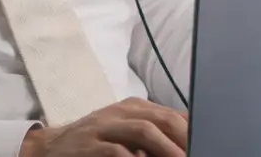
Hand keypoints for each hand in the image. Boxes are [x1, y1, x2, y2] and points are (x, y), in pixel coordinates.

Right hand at [19, 98, 188, 156]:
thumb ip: (152, 135)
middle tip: (202, 151)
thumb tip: (189, 142)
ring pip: (143, 130)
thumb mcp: (124, 134)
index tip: (210, 142)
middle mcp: (120, 112)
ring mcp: (103, 126)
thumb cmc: (95, 143)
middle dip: (185, 137)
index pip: (171, 114)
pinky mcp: (88, 144)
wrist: (50, 148)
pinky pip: (115, 150)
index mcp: (134, 108)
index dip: (193, 129)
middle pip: (161, 119)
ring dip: (167, 148)